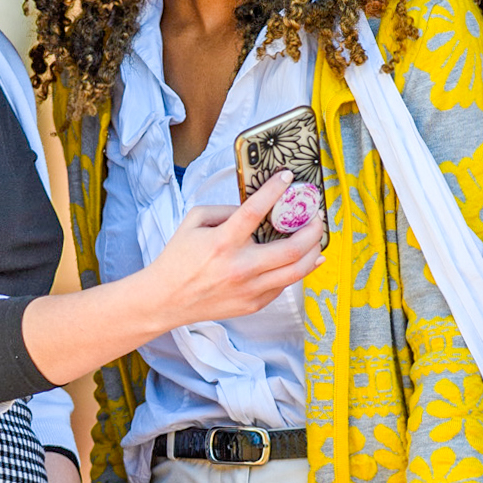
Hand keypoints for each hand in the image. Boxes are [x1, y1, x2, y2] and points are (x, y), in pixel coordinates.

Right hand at [132, 173, 323, 332]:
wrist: (166, 299)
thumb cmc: (179, 259)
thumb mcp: (194, 221)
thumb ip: (225, 209)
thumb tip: (255, 207)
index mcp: (223, 242)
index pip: (256, 210)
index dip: (275, 190)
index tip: (288, 178)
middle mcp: (240, 267)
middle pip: (292, 248)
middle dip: (312, 228)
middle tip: (315, 216)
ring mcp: (249, 289)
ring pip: (296, 271)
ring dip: (313, 250)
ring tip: (316, 237)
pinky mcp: (252, 304)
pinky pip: (283, 286)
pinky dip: (297, 270)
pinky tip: (305, 259)